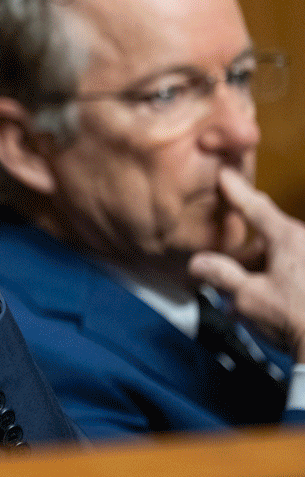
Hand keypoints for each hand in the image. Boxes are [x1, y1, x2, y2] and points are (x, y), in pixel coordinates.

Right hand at [189, 167, 304, 361]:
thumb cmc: (296, 319)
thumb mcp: (247, 296)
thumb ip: (220, 275)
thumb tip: (199, 263)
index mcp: (287, 238)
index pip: (254, 205)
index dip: (234, 189)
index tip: (224, 173)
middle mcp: (303, 243)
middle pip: (263, 240)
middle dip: (241, 258)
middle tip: (223, 274)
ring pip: (276, 259)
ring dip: (256, 276)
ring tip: (239, 304)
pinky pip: (290, 272)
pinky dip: (273, 284)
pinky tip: (259, 308)